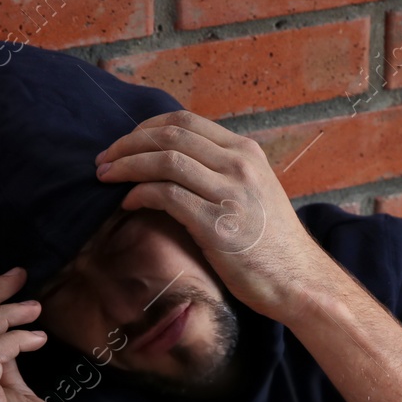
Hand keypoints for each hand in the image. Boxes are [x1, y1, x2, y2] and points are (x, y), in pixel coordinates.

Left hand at [93, 110, 332, 319]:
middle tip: (103, 160)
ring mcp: (229, 193)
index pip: (185, 121)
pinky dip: (139, 195)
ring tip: (105, 177)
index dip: (146, 128)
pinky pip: (166, 195)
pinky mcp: (217, 224)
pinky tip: (128, 204)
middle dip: (127, 144)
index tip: (125, 143)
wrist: (298, 280)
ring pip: (164, 160)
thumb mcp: (254, 192)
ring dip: (126, 166)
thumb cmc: (271, 244)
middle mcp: (239, 165)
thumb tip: (173, 164)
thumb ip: (221, 172)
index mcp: (246, 152)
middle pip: (169, 135)